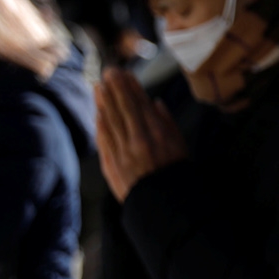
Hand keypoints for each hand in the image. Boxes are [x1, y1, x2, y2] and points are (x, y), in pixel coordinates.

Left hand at [95, 69, 187, 201]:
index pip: (139, 104)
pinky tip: (98, 112)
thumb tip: (155, 103)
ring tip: (99, 86)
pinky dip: (100, 125)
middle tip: (109, 72)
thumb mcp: (180, 146)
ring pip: (110, 121)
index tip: (124, 73)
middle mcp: (138, 140)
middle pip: (122, 108)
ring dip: (103, 102)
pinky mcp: (111, 165)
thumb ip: (167, 123)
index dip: (129, 87)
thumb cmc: (176, 175)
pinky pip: (104, 140)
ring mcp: (122, 152)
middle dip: (115, 88)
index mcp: (157, 134)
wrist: (165, 206)